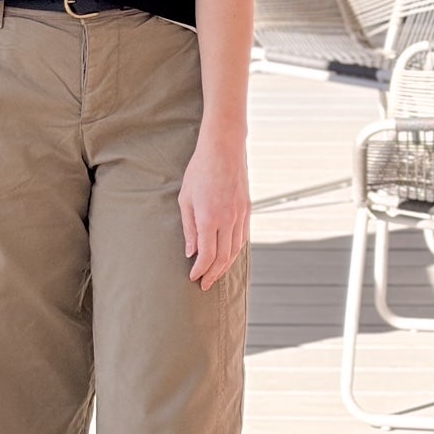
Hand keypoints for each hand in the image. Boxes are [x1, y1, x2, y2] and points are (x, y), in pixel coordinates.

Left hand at [179, 129, 249, 288]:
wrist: (224, 148)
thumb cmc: (199, 171)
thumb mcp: (186, 199)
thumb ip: (189, 228)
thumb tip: (191, 252)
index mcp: (209, 218)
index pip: (207, 255)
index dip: (200, 270)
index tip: (193, 277)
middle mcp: (228, 220)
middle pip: (223, 257)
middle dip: (213, 274)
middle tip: (204, 285)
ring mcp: (241, 215)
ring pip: (235, 250)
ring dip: (225, 266)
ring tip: (216, 275)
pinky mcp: (248, 209)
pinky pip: (243, 237)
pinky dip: (235, 251)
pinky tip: (229, 256)